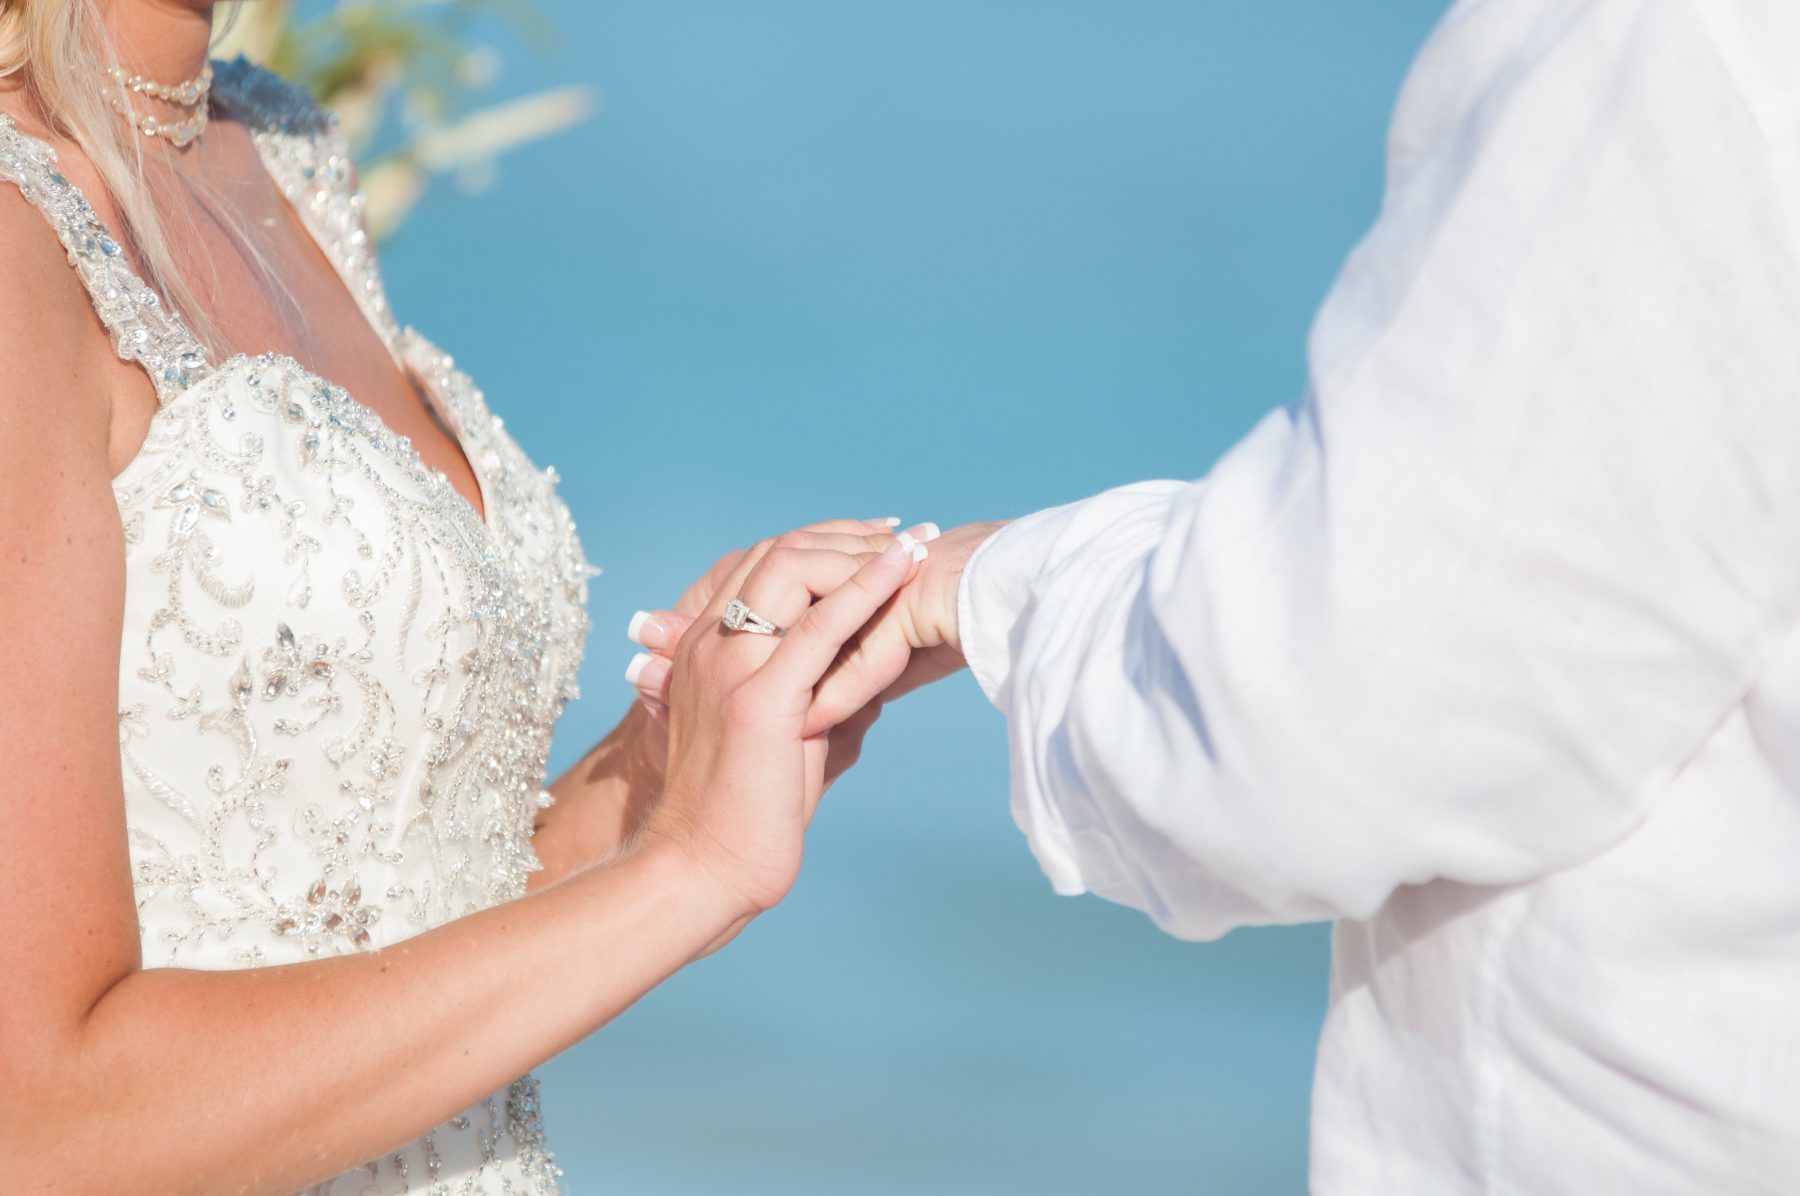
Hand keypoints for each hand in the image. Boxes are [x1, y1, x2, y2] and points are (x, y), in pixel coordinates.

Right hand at [640, 534, 928, 925]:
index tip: (877, 538)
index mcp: (706, 649)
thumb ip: (818, 699)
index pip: (761, 563)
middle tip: (905, 536)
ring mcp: (731, 668)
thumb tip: (877, 687)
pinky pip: (817, 626)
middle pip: (776, 551)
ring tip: (914, 546)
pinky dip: (865, 588)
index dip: (821, 542)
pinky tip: (902, 569)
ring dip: (859, 551)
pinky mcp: (759, 701)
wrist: (703, 867)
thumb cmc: (750, 813)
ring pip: (791, 571)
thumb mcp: (785, 737)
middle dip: (846, 535)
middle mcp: (710, 646)